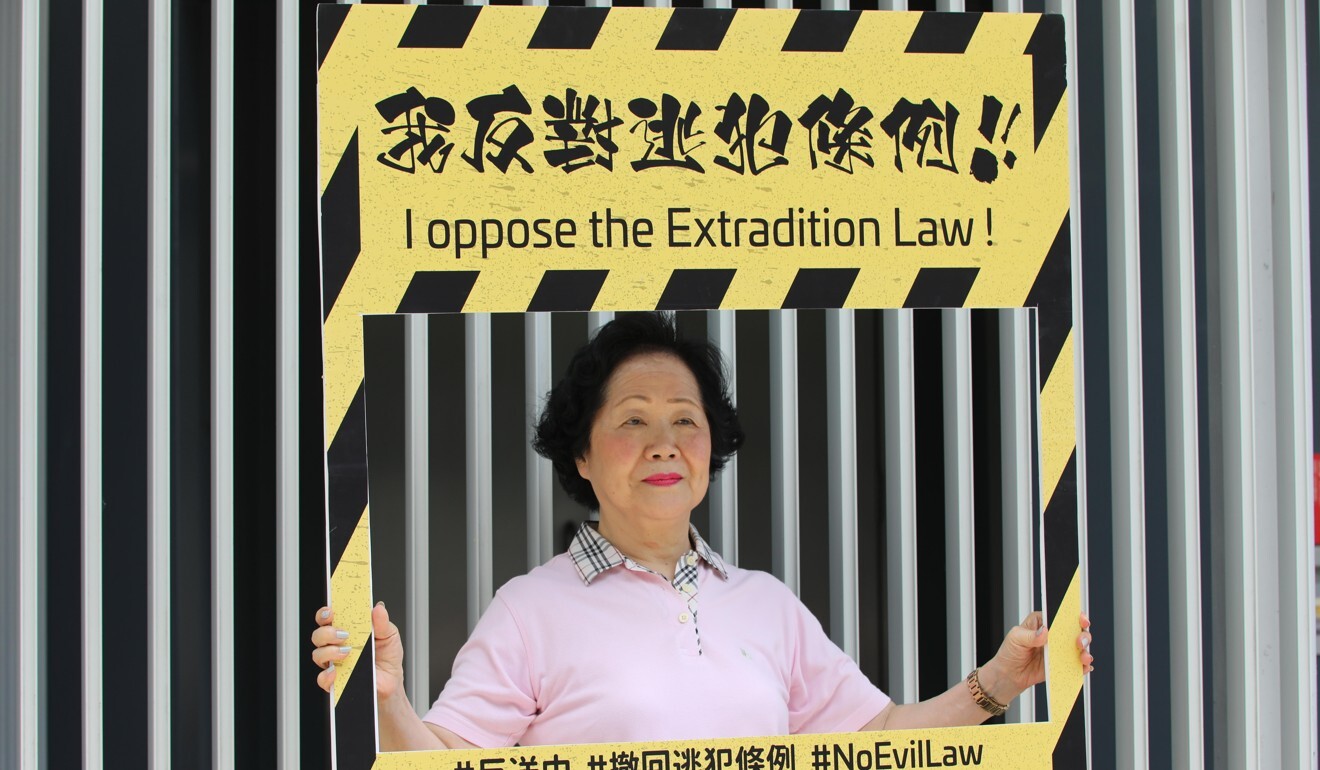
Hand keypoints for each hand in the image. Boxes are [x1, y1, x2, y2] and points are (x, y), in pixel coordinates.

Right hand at [310, 602, 405, 700]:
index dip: (324, 613)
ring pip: (318, 655)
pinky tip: (337, 671)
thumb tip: (378, 608)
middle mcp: (336, 646)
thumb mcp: (390, 636)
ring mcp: (334, 663)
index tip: (330, 611)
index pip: (328, 618)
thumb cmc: (388, 657)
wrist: (392, 682)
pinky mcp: (335, 681)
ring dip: (329, 652)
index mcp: (347, 631)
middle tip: (343, 634)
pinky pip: (322, 678)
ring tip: (347, 652)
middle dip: (326, 632)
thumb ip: (382, 623)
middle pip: (319, 635)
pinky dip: (327, 675)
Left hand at [979, 612, 1093, 703]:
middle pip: (1076, 631)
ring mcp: (1060, 650)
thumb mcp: (1016, 638)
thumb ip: (1030, 635)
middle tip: (1079, 642)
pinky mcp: (1062, 664)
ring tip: (1084, 658)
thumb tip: (1044, 631)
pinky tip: (1083, 668)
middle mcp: (1054, 635)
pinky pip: (1076, 664)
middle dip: (1083, 635)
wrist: (1010, 674)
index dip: (1074, 615)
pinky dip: (1083, 666)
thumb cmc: (1010, 652)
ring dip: (1086, 651)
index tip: (1081, 619)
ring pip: (1080, 648)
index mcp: (1043, 622)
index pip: (1061, 615)